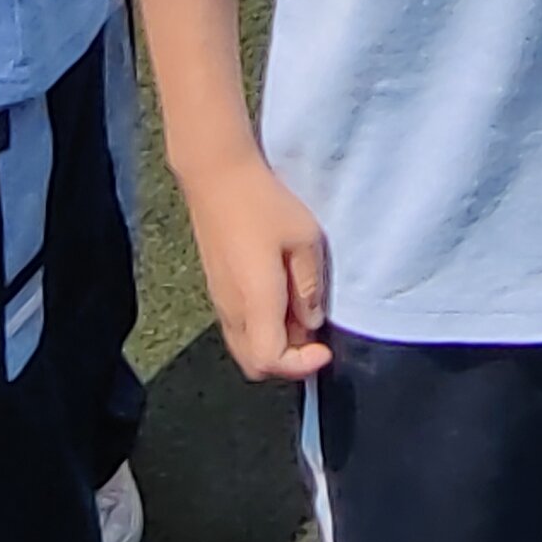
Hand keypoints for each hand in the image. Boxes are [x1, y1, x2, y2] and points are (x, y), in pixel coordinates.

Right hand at [177, 147, 331, 378]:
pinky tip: (279, 297)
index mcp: (255, 301)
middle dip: (287, 362)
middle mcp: (232, 309)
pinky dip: (261, 329)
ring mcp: (220, 300)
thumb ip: (309, 286)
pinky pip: (239, 327)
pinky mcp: (216, 287)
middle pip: (253, 365)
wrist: (216, 175)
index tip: (325, 348)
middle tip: (313, 336)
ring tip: (298, 312)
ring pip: (244, 347)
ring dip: (274, 344)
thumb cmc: (264, 203)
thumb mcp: (304, 239)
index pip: (270, 361)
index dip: (301, 366)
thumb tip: (311, 322)